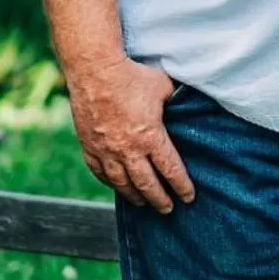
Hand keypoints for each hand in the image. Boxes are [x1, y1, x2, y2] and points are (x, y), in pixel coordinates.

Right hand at [65, 55, 195, 212]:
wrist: (95, 70)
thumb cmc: (132, 76)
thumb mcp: (163, 88)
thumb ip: (174, 103)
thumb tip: (184, 106)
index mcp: (150, 138)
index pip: (170, 170)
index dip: (181, 186)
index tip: (189, 197)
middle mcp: (128, 151)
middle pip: (147, 185)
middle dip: (160, 200)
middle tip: (168, 209)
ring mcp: (106, 151)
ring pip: (122, 184)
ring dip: (135, 196)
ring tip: (144, 203)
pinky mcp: (89, 147)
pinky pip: (101, 173)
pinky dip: (111, 183)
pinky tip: (118, 186)